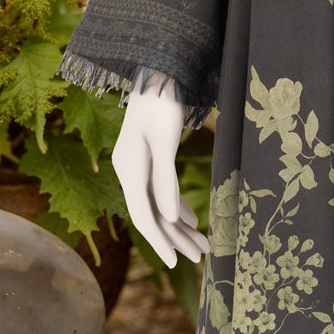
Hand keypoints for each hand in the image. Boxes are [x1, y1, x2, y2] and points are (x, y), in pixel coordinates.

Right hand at [111, 72, 209, 269]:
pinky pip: (161, 191)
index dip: (160, 241)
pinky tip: (193, 220)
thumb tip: (170, 216)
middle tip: (203, 258)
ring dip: (180, 226)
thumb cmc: (161, 99)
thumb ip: (165, 177)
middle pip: (153, 215)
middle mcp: (130, 171)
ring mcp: (138, 165)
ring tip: (204, 246)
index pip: (144, 215)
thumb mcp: (165, 137)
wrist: (157, 70)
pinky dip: (177, 207)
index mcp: (130, 168)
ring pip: (158, 205)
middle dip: (176, 238)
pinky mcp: (149, 158)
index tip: (176, 263)